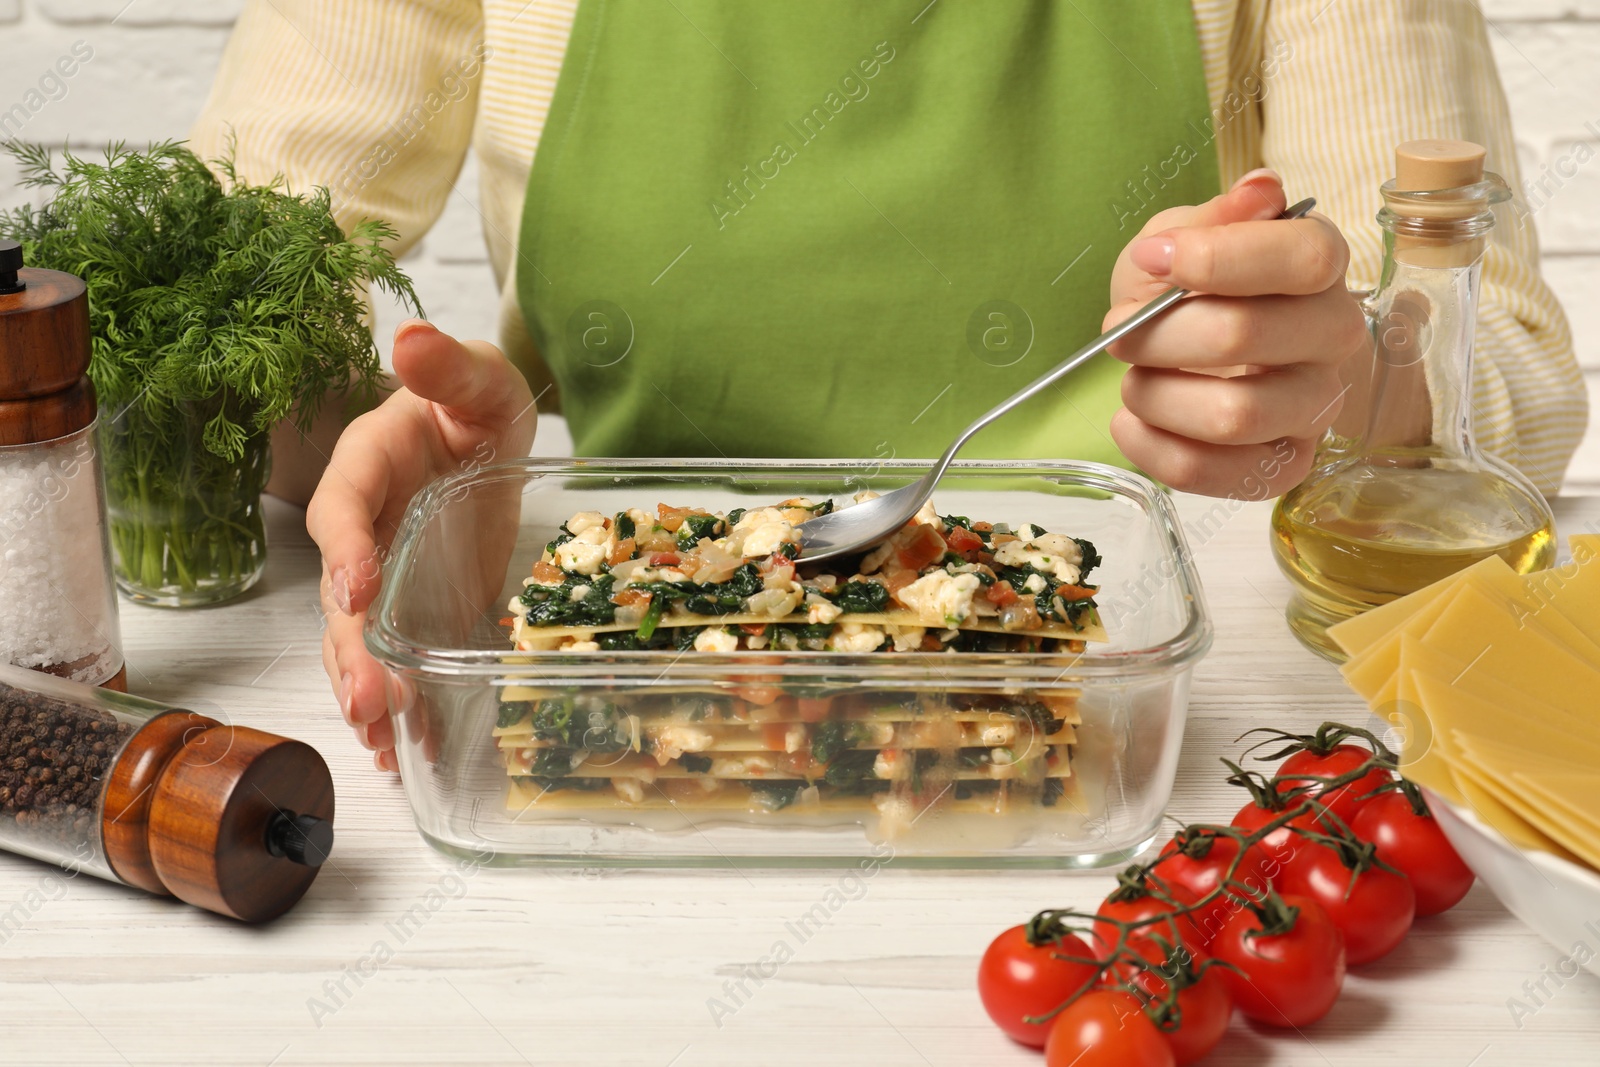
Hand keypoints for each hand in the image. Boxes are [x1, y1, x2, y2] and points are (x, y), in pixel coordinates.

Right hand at [306, 320, 535, 770]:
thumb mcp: (476, 378)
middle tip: (370, 700)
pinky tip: (400, 748)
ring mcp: (382, 576)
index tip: (357, 586)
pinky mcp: (411, 608)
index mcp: (365, 466)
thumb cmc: (472, 400)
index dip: (345, 549)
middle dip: (353, 649)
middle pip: (341, 596)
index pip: (342, 509)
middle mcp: (361, 529)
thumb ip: (447, 367)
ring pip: (356, 639)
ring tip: (379, 739)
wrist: (485, 433)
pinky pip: (391, 657)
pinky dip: (395, 702)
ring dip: (364, 688)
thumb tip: (412, 338)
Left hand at [1105, 169, 1367, 497]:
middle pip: (1247, 336)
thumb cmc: (1187, 287)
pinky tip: (1131, 422)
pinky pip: (1215, 472)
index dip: (1217, 259)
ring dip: (1156, 396)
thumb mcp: (1183, 234)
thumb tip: (1258, 190)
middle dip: (1159, 334)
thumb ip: (1212, 219)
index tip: (1153, 259)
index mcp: (1320, 265)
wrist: (1181, 349)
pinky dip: (1152, 449)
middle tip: (1119, 331)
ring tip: (1134, 380)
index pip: (1302, 260)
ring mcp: (1316, 406)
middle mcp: (1334, 335)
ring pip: (1233, 415)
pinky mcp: (1284, 464)